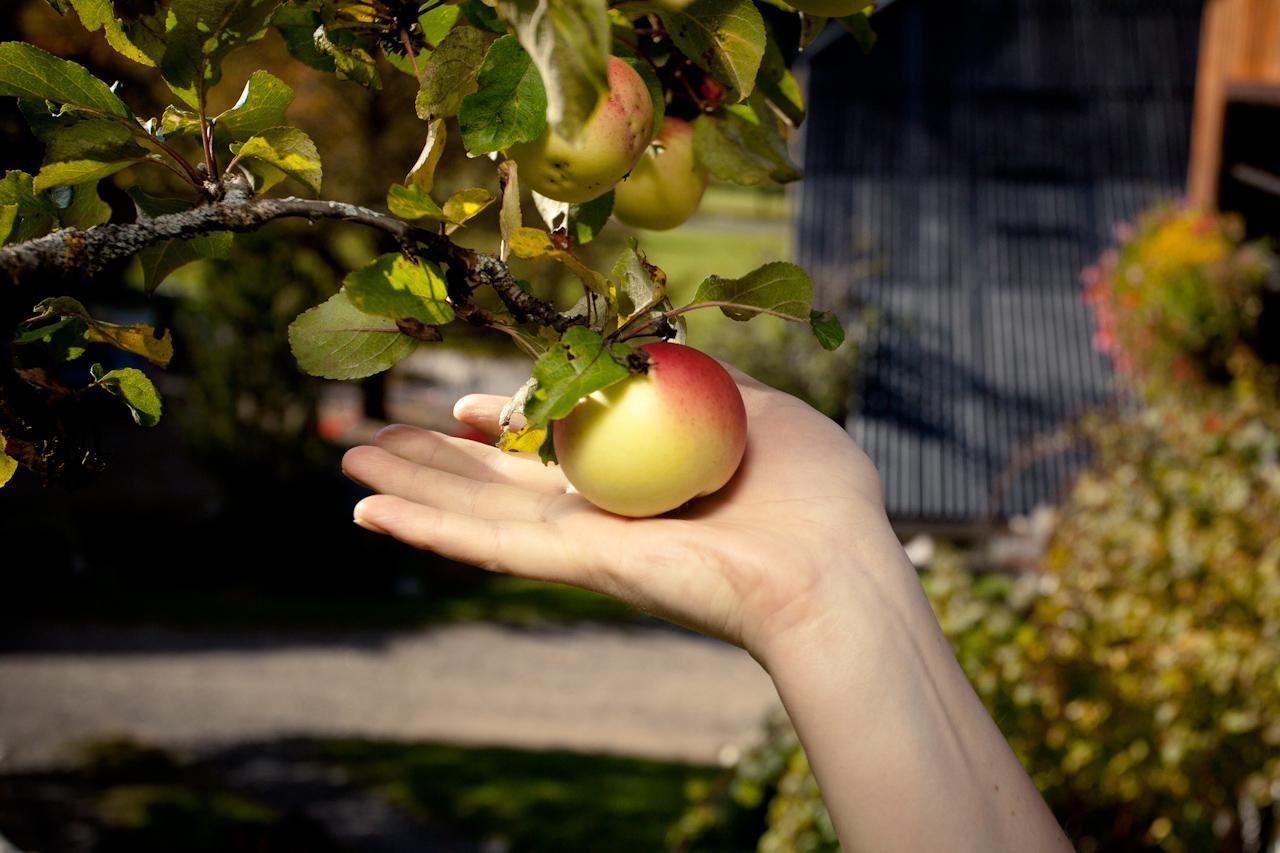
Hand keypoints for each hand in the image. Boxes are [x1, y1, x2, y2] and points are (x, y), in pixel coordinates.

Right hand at [341, 368, 899, 657]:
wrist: (834, 568)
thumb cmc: (815, 494)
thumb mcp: (762, 407)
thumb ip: (703, 379)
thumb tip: (659, 350)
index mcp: (636, 476)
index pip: (546, 449)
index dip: (496, 425)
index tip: (462, 404)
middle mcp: (600, 512)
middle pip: (493, 481)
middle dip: (428, 457)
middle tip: (363, 434)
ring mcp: (584, 541)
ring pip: (473, 510)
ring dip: (406, 486)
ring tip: (345, 460)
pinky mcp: (580, 565)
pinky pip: (487, 546)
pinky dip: (424, 527)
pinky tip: (367, 511)